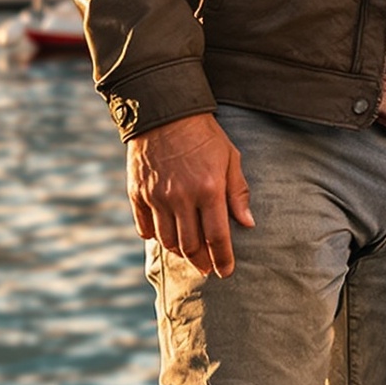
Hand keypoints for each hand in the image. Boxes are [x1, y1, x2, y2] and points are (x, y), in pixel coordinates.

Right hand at [127, 112, 252, 276]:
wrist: (164, 112)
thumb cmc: (204, 135)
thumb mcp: (230, 158)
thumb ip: (238, 193)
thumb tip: (247, 224)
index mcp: (209, 189)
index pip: (217, 237)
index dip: (223, 259)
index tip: (226, 272)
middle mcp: (181, 197)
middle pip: (190, 245)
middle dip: (201, 262)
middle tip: (206, 267)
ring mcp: (156, 197)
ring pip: (166, 240)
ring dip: (179, 252)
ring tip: (188, 254)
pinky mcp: (137, 193)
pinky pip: (144, 226)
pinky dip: (154, 237)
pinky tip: (164, 237)